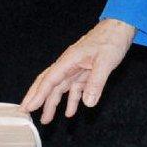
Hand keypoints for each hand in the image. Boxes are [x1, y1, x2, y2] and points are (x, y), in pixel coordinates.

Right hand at [21, 18, 135, 122]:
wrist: (121, 27)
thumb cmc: (112, 39)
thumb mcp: (106, 61)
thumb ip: (96, 82)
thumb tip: (87, 103)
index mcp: (70, 59)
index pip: (50, 79)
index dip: (38, 94)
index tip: (28, 108)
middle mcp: (70, 64)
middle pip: (49, 82)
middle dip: (37, 97)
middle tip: (26, 112)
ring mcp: (77, 67)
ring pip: (60, 87)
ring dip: (53, 102)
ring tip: (46, 119)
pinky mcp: (86, 70)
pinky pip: (75, 87)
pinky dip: (72, 100)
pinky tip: (70, 112)